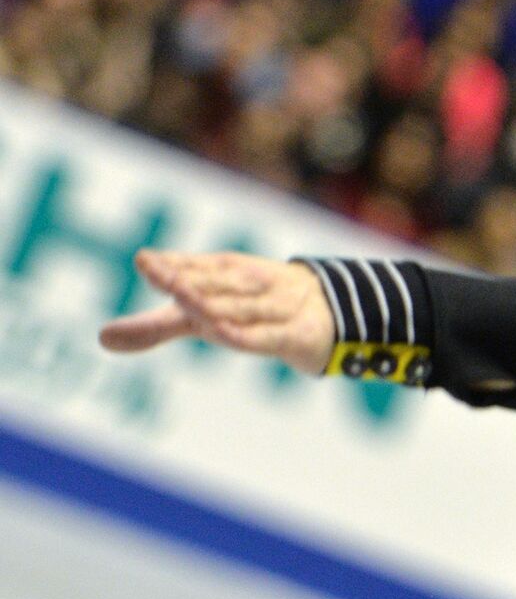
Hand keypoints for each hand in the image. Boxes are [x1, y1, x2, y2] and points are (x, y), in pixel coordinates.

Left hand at [99, 250, 336, 374]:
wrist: (329, 317)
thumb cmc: (252, 312)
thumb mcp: (203, 317)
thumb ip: (156, 326)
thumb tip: (102, 337)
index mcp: (229, 273)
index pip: (198, 266)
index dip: (172, 264)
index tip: (143, 260)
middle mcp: (254, 283)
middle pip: (217, 281)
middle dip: (186, 276)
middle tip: (153, 270)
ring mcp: (278, 307)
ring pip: (241, 306)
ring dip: (214, 301)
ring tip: (181, 296)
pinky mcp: (298, 335)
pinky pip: (270, 335)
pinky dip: (248, 334)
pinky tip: (222, 333)